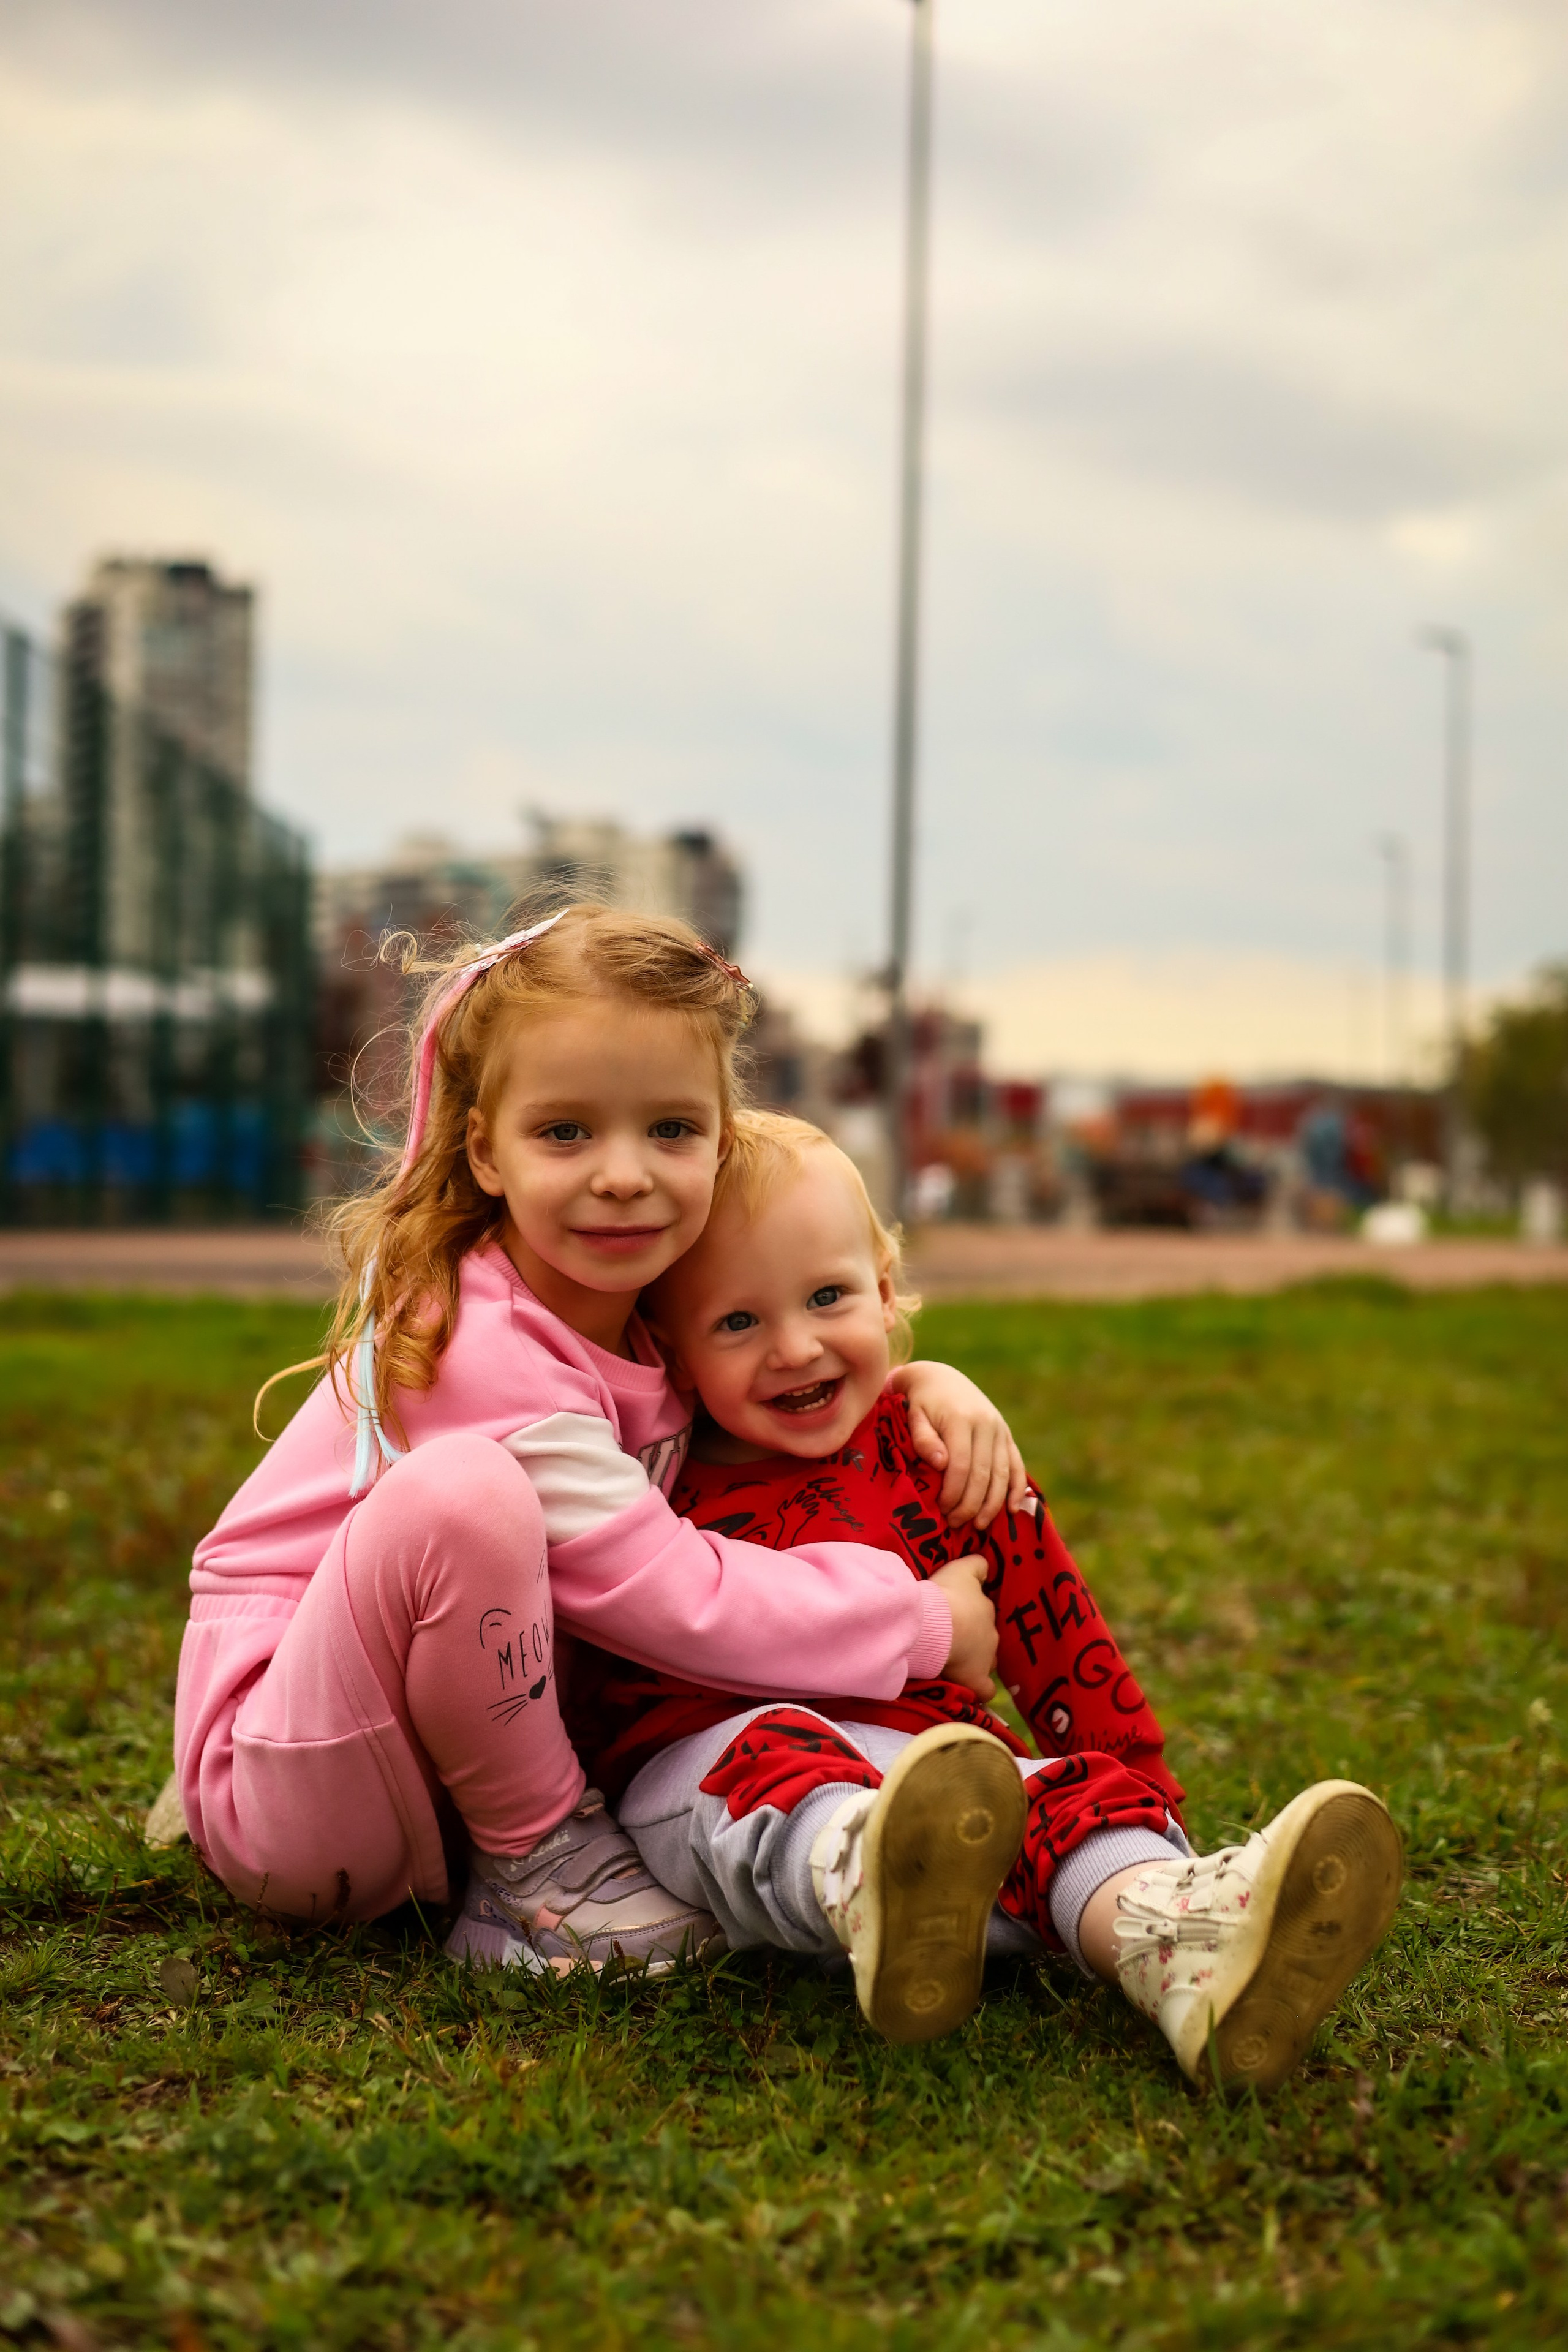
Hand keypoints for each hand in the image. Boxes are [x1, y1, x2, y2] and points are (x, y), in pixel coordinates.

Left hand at [892, 1361, 1031, 1528]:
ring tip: (979, 1525)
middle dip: (971, 1504)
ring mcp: (1000, 1429)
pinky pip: (1016, 1465)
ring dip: (993, 1504)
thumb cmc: (920, 1403)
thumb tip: (940, 1463)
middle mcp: (986, 1423)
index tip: (942, 1511)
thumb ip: (923, 1439)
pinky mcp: (1007, 1435)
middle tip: (956, 1524)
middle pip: (984, 1474)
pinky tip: (1012, 1510)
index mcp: (961, 1419)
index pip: (961, 1466)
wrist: (940, 1378)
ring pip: (1002, 1473)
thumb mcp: (913, 1415)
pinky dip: (1016, 1488)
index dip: (953, 1493)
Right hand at [930, 1556, 997, 1697]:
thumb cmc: (947, 1595)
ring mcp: (986, 1659)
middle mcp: (991, 1633)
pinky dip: (978, 1689)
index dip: (971, 1617)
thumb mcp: (961, 1570)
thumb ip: (976, 1566)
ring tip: (954, 1662)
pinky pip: (984, 1689)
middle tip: (951, 1640)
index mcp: (985, 1609)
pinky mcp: (976, 1680)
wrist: (940, 1625)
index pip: (983, 1614)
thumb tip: (985, 1566)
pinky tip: (968, 1688)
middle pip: (986, 1638)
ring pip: (985, 1661)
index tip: (958, 1619)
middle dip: (972, 1640)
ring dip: (973, 1662)